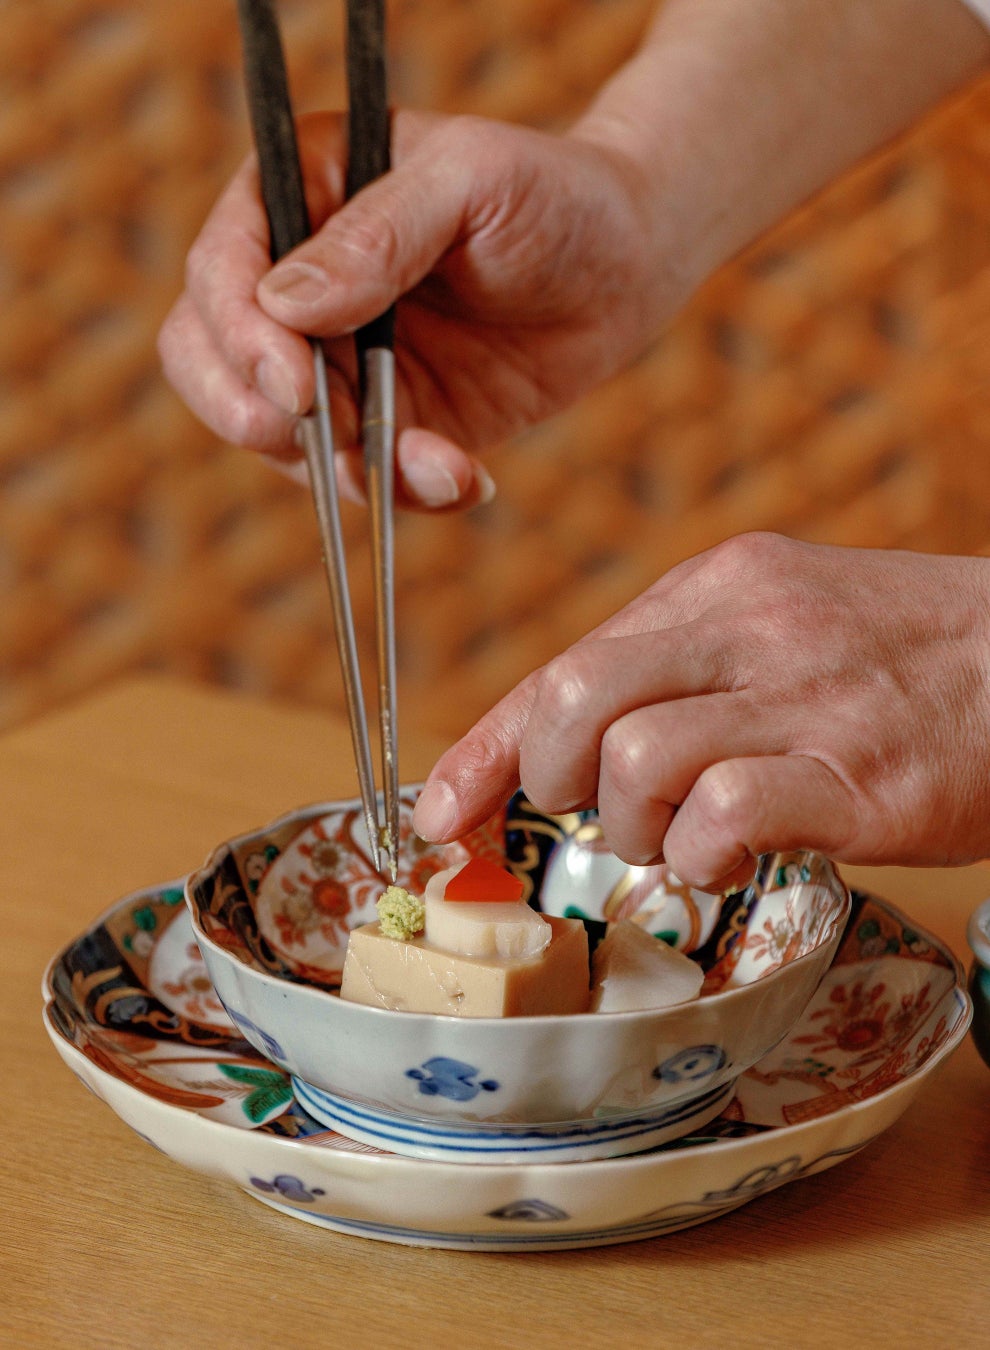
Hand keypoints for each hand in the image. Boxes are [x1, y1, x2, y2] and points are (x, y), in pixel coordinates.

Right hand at [158, 110, 672, 510]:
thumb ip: (380, 235)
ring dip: (346, 468)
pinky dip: (406, 491)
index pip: (221, 268)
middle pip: (214, 360)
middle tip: (319, 440)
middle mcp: (302, 285)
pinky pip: (365, 475)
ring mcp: (341, 361)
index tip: (293, 386)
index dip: (237, 334)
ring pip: (285, 438)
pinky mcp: (389, 421)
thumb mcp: (472, 183)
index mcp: (301, 197)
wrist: (628, 267)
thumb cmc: (554, 194)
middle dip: (253, 414)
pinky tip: (468, 478)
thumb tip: (284, 305)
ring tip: (443, 465)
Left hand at [413, 533, 989, 890]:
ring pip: (638, 764)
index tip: (441, 811)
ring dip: (639, 827)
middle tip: (600, 810)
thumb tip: (573, 744)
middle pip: (575, 702)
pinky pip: (726, 815)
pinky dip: (706, 854)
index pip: (564, 664)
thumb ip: (679, 670)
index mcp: (717, 588)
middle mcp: (749, 629)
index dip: (486, 747)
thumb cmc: (897, 658)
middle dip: (553, 780)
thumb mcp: (778, 626)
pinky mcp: (859, 774)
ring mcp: (804, 698)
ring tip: (688, 835)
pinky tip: (736, 855)